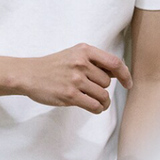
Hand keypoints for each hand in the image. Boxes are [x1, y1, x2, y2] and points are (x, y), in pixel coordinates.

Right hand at [17, 42, 132, 113]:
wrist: (30, 74)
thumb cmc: (54, 65)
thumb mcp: (74, 54)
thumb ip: (94, 61)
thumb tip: (118, 72)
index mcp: (84, 50)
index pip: (114, 63)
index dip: (125, 75)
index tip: (128, 84)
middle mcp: (81, 63)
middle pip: (107, 82)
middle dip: (103, 88)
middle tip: (93, 90)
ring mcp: (75, 79)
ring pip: (103, 95)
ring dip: (102, 102)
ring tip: (95, 101)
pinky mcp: (70, 95)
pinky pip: (94, 106)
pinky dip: (97, 109)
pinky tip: (92, 107)